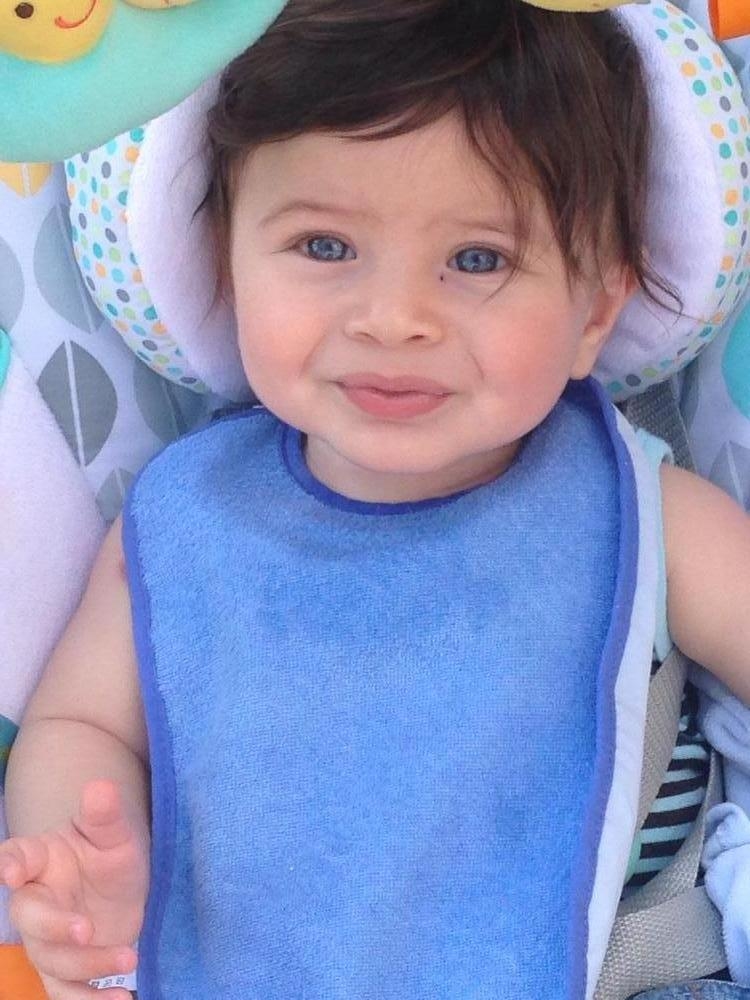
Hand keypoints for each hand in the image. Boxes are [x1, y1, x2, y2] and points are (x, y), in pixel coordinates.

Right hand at [0, 779, 147, 999]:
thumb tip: (100, 787)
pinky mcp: (66, 969)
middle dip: (55, 927)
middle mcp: (36, 901)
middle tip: (88, 928)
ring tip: (130, 957)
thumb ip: (104, 814)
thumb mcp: (115, 833)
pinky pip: (67, 993)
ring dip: (88, 965)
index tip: (11, 870)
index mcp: (40, 859)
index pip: (17, 857)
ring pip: (51, 960)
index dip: (10, 864)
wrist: (121, 886)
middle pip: (30, 919)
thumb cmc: (109, 853)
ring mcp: (47, 939)